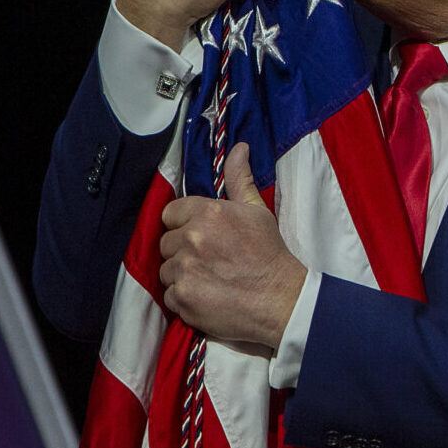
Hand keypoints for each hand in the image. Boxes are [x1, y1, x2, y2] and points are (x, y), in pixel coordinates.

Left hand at [158, 143, 305, 347]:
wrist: (281, 299)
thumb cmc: (270, 254)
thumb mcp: (257, 211)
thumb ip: (240, 179)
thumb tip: (239, 148)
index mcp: (209, 213)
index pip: (171, 214)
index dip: (184, 225)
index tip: (201, 237)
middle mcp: (193, 238)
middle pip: (166, 243)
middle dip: (182, 251)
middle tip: (208, 260)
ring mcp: (185, 269)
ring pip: (166, 270)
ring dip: (182, 275)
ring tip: (209, 279)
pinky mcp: (183, 298)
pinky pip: (170, 296)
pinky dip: (184, 298)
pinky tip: (206, 296)